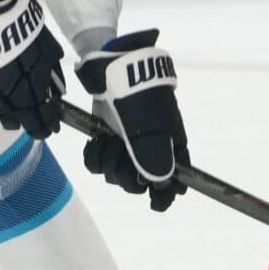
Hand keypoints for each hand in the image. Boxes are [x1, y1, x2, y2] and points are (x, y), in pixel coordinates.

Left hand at [75, 30, 187, 211]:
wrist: (113, 67)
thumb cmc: (140, 95)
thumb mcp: (150, 125)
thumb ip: (154, 156)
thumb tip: (159, 183)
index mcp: (171, 146)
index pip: (174, 180)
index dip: (165, 194)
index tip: (155, 203)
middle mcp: (150, 149)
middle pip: (140, 183)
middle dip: (127, 174)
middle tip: (122, 153)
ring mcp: (127, 145)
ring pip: (117, 175)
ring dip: (109, 162)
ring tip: (107, 140)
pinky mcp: (106, 138)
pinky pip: (98, 163)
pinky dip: (94, 156)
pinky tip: (96, 142)